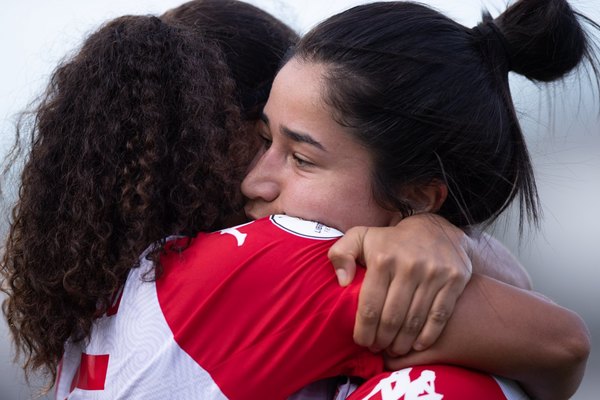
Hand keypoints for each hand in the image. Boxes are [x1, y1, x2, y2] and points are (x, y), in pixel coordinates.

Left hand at [327, 213, 472, 354]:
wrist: (436, 228)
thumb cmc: (391, 240)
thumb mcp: (360, 237)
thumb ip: (341, 254)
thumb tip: (342, 281)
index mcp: (382, 258)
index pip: (369, 305)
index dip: (364, 330)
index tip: (361, 341)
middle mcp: (409, 266)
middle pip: (392, 317)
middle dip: (382, 340)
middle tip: (378, 348)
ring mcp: (434, 273)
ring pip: (415, 320)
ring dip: (402, 342)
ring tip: (394, 349)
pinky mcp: (454, 279)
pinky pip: (439, 315)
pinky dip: (428, 336)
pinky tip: (417, 345)